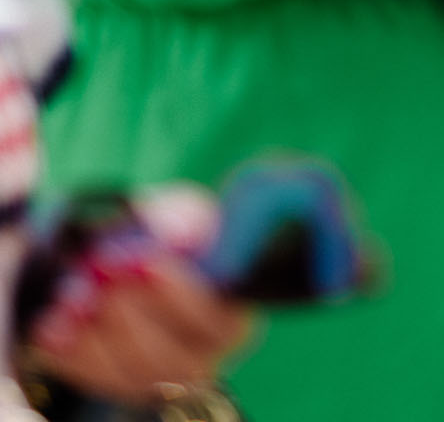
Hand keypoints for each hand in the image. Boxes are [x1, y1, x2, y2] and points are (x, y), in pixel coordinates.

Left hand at [25, 188, 253, 404]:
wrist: (135, 260)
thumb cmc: (170, 235)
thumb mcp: (180, 216)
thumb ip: (180, 223)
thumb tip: (177, 236)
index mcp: (231, 315)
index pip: (216, 321)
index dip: (180, 295)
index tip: (144, 261)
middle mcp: (203, 359)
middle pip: (169, 359)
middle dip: (128, 313)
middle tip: (100, 266)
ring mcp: (160, 382)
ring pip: (131, 376)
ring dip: (96, 335)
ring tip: (72, 293)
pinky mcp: (120, 388)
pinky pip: (96, 382)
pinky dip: (71, 353)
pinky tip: (53, 323)